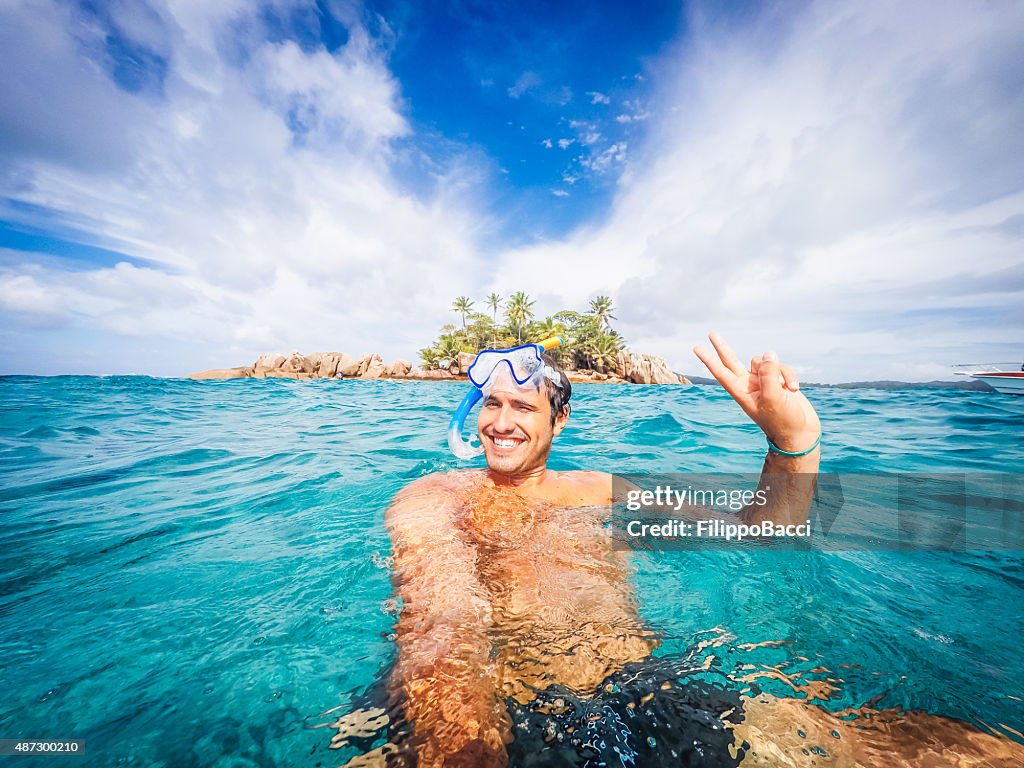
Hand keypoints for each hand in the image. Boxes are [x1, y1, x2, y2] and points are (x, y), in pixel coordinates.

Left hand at [693, 332, 819, 453]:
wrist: (801, 433)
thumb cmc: (783, 421)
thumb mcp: (773, 398)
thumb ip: (769, 374)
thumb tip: (768, 354)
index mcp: (742, 392)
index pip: (722, 372)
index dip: (710, 360)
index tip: (697, 348)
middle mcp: (750, 385)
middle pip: (733, 361)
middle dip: (723, 348)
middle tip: (711, 334)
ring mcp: (764, 382)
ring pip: (766, 362)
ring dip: (779, 371)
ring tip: (787, 390)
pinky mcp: (778, 381)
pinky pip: (781, 367)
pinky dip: (789, 375)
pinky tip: (794, 389)